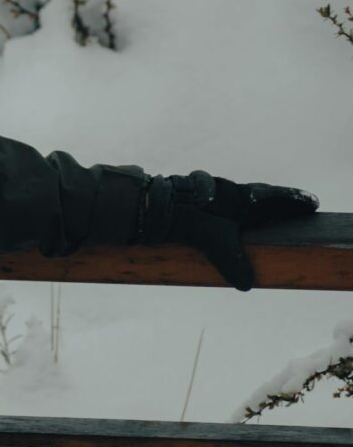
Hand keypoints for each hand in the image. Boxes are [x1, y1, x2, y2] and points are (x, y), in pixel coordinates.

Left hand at [138, 171, 318, 290]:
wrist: (160, 207)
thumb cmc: (194, 224)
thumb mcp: (219, 249)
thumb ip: (235, 266)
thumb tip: (247, 284)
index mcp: (243, 199)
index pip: (276, 198)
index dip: (294, 201)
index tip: (311, 202)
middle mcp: (229, 189)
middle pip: (259, 193)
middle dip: (275, 199)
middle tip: (291, 203)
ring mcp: (211, 188)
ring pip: (236, 193)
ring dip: (248, 200)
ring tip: (257, 210)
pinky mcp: (194, 192)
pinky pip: (216, 197)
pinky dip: (224, 204)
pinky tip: (221, 212)